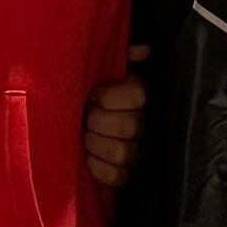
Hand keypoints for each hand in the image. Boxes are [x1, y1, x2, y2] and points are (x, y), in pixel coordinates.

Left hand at [83, 63, 147, 189]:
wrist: (81, 124)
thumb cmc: (95, 94)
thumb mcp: (108, 71)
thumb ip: (124, 55)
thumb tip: (143, 50)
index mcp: (141, 96)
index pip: (137, 96)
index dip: (109, 97)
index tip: (92, 96)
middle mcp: (145, 125)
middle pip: (129, 126)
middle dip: (97, 122)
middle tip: (83, 118)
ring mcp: (138, 153)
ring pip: (122, 153)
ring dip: (95, 144)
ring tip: (83, 137)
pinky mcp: (127, 176)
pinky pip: (116, 176)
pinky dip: (97, 167)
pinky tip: (86, 157)